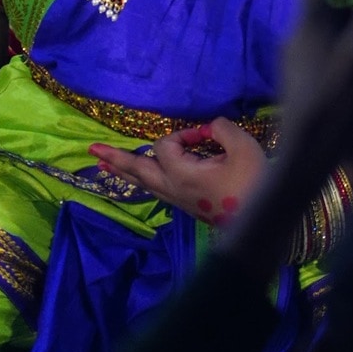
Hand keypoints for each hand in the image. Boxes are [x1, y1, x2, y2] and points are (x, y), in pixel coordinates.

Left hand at [90, 117, 264, 225]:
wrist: (260, 223)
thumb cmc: (252, 182)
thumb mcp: (242, 147)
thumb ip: (221, 129)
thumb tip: (209, 128)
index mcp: (182, 175)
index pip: (165, 146)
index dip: (182, 134)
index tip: (205, 136)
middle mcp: (172, 189)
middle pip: (137, 170)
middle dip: (116, 158)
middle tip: (92, 149)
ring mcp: (176, 199)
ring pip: (143, 182)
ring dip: (123, 170)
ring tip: (103, 163)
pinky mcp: (184, 205)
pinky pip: (154, 188)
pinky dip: (139, 178)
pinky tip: (137, 177)